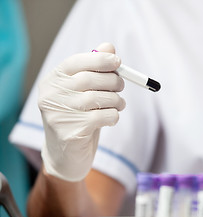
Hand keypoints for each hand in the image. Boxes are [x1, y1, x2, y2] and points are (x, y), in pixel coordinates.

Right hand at [38, 43, 124, 181]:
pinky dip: (114, 115)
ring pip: (98, 98)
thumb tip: (109, 47)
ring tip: (119, 104)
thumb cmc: (78, 118)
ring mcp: (59, 115)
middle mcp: (51, 96)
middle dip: (113, 81)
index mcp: (52, 81)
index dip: (100, 60)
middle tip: (121, 86)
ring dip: (116, 100)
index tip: (118, 62)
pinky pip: (103, 116)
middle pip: (89, 79)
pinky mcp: (71, 132)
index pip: (76, 62)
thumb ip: (94, 69)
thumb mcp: (84, 93)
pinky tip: (111, 118)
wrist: (65, 156)